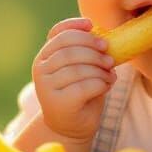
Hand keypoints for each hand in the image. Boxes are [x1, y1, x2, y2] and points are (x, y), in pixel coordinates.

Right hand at [33, 18, 116, 142]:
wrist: (71, 126)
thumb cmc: (78, 92)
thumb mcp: (79, 68)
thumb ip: (83, 51)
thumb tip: (100, 34)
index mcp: (44, 57)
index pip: (58, 35)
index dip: (75, 26)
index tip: (92, 25)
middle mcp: (40, 70)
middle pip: (69, 50)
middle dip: (94, 50)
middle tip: (110, 58)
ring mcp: (46, 87)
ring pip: (79, 69)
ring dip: (100, 69)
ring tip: (110, 74)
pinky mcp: (58, 103)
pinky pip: (85, 86)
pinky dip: (101, 83)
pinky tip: (107, 85)